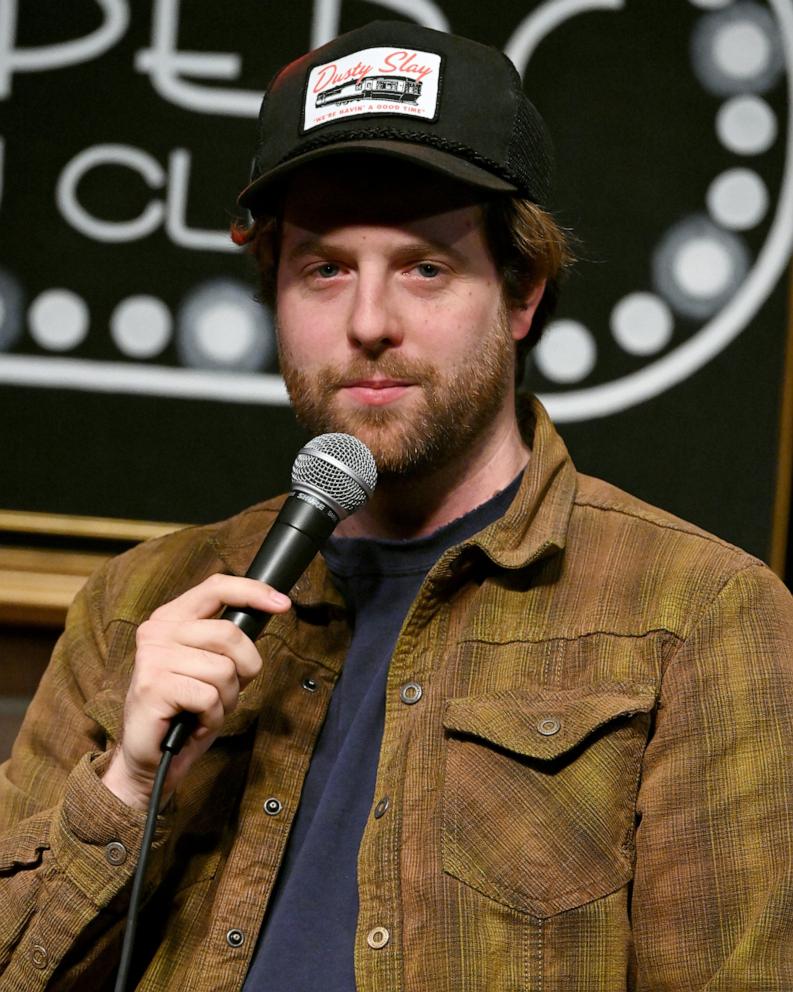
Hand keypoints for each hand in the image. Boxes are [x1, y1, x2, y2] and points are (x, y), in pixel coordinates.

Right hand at [102, 574, 290, 809]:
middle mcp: (157, 631)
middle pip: (230, 634)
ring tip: (205, 710)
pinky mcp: (152, 687)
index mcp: (172, 617)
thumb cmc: (187, 709)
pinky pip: (209, 698)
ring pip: (224, 670)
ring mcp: (152, 658)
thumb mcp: (210, 664)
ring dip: (226, 699)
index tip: (283, 604)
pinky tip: (195, 723)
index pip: (217, 587)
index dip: (253, 592)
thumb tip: (270, 609)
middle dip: (245, 669)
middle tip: (227, 692)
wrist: (152, 757)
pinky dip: (212, 717)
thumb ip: (227, 639)